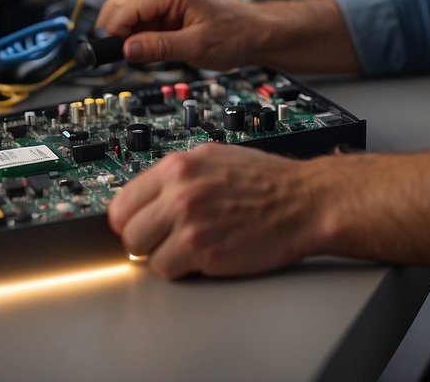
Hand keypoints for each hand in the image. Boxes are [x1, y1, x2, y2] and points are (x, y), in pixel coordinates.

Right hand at [95, 0, 261, 68]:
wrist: (257, 32)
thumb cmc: (237, 34)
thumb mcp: (196, 47)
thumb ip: (158, 48)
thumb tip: (127, 49)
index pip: (125, 8)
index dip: (115, 33)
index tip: (114, 55)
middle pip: (121, 5)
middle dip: (119, 33)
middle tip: (127, 57)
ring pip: (129, 12)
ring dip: (131, 34)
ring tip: (149, 53)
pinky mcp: (169, 3)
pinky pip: (143, 17)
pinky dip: (142, 34)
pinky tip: (156, 45)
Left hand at [106, 142, 324, 278]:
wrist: (306, 201)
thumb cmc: (268, 183)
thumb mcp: (215, 159)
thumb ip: (178, 176)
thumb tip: (147, 197)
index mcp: (179, 165)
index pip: (123, 199)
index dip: (131, 218)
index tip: (140, 225)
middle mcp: (180, 189)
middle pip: (127, 228)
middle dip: (144, 239)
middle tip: (164, 241)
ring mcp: (189, 220)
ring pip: (142, 252)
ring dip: (162, 255)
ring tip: (188, 248)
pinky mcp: (202, 249)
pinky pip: (167, 270)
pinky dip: (182, 270)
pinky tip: (203, 257)